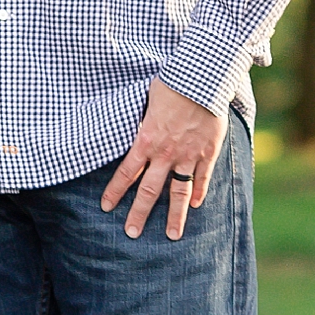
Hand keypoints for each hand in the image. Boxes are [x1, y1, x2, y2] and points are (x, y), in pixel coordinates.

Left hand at [101, 78, 225, 240]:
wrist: (201, 79)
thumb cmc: (170, 84)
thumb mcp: (146, 101)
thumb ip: (141, 122)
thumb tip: (133, 130)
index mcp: (145, 140)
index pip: (126, 173)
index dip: (115, 191)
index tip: (106, 207)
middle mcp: (165, 153)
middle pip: (150, 191)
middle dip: (139, 214)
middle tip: (132, 233)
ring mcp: (188, 155)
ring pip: (179, 193)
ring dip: (175, 216)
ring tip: (173, 236)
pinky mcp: (208, 152)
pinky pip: (203, 178)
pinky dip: (199, 192)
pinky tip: (196, 205)